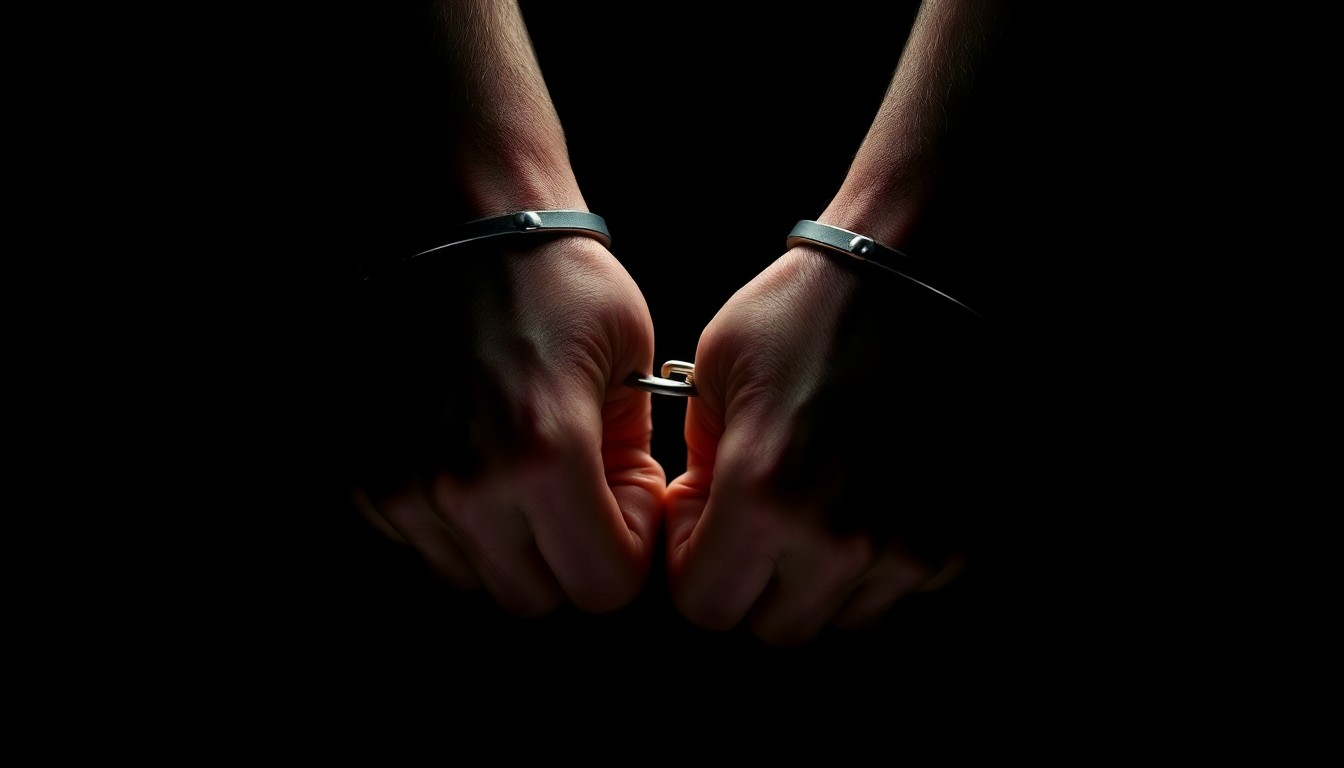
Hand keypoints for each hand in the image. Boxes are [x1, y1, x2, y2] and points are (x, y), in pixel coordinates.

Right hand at [349, 235, 664, 616]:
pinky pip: (424, 546)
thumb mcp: (632, 359)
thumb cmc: (558, 280)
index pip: (602, 589)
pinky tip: (471, 453)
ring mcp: (401, 486)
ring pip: (475, 581)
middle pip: (536, 599)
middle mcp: (463, 486)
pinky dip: (455, 522)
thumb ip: (635, 463)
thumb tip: (624, 526)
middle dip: (570, 555)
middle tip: (577, 486)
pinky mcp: (361, 477)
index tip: (624, 495)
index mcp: (545, 455)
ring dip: (510, 544)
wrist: (454, 221)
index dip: (628, 548)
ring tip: (522, 466)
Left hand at [664, 247, 995, 646]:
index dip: (694, 564)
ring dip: (818, 579)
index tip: (707, 516)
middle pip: (774, 629)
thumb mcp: (716, 370)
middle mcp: (840, 539)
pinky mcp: (962, 541)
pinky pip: (902, 592)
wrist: (925, 273)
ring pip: (841, 619)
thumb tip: (699, 527)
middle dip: (754, 581)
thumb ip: (696, 467)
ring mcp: (911, 546)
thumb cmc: (808, 310)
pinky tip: (875, 494)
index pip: (704, 607)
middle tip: (760, 515)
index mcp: (765, 495)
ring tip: (821, 500)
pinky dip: (880, 562)